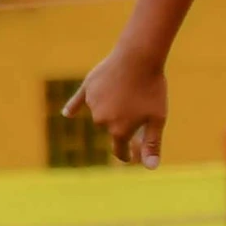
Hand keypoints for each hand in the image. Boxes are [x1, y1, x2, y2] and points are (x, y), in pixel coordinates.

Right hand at [64, 45, 168, 167]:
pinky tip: (67, 114)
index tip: (129, 158)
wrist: (138, 58)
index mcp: (119, 130)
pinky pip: (78, 100)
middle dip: (123, 126)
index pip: (119, 150)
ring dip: (112, 110)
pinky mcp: (87, 87)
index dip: (126, 155)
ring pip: (101, 113)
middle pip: (112, 129)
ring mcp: (92, 103)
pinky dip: (73, 107)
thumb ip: (152, 144)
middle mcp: (102, 120)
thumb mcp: (157, 119)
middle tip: (138, 111)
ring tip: (128, 95)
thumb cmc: (151, 89)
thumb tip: (151, 167)